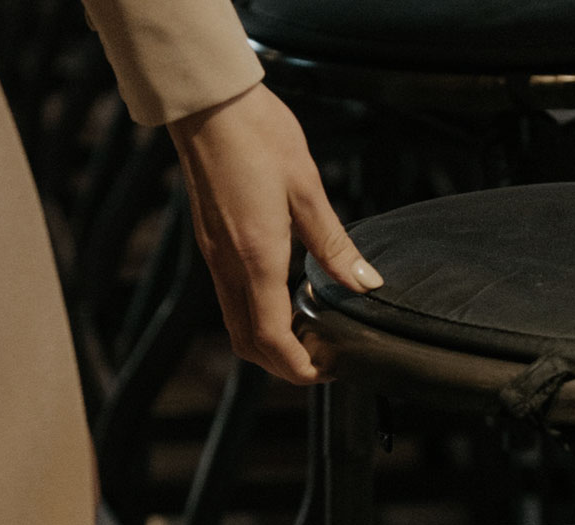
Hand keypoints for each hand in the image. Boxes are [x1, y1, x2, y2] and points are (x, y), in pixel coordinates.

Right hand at [166, 83, 381, 384]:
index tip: (329, 370)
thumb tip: (365, 284)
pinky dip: (256, 316)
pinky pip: (230, 298)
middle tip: (324, 358)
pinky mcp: (211, 243)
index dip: (299, 367)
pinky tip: (285, 299)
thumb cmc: (258, 136)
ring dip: (270, 343)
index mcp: (256, 257)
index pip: (272, 338)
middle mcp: (228, 265)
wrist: (209, 105)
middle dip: (284, 365)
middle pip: (249, 343)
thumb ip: (334, 244)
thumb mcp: (307, 190)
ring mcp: (214, 256)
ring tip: (310, 333)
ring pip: (237, 324)